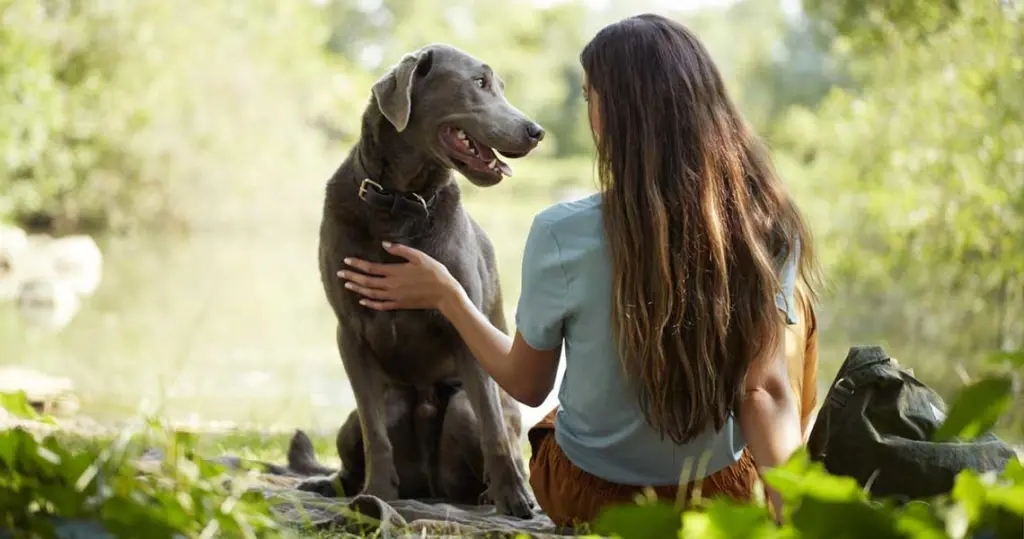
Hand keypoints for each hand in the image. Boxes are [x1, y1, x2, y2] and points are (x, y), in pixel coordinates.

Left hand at [338, 241, 461, 310]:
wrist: (445, 293)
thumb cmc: (434, 272)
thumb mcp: (419, 257)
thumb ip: (401, 250)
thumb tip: (385, 244)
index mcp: (396, 272)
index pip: (371, 268)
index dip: (357, 264)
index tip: (347, 260)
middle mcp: (392, 286)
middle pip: (367, 281)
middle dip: (352, 277)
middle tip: (340, 273)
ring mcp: (395, 297)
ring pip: (371, 293)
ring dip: (358, 289)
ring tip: (347, 285)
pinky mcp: (399, 304)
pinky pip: (381, 305)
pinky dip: (370, 303)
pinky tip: (362, 300)